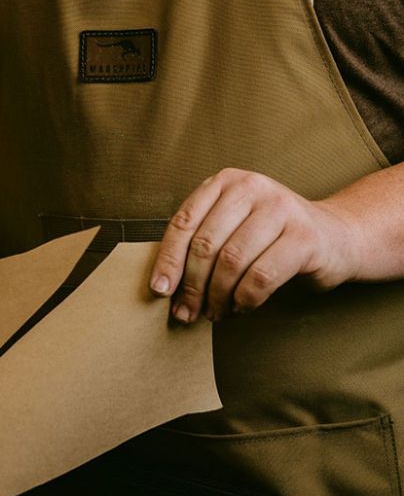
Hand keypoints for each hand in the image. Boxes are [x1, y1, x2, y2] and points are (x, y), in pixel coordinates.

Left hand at [149, 169, 358, 322]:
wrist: (336, 237)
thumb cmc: (272, 239)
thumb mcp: (233, 228)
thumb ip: (202, 244)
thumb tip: (164, 287)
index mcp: (227, 182)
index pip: (184, 222)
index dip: (168, 261)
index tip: (160, 292)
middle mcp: (253, 187)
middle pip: (205, 245)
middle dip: (192, 286)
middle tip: (188, 313)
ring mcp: (281, 208)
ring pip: (231, 262)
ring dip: (218, 297)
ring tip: (216, 312)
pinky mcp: (304, 236)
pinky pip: (261, 277)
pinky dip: (245, 300)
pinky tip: (242, 307)